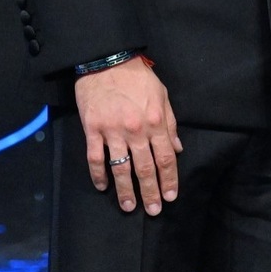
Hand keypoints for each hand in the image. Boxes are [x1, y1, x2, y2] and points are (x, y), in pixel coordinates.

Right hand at [74, 58, 181, 215]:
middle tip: (154, 210)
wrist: (108, 60)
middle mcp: (136, 130)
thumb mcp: (163, 96)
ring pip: (121, 168)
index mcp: (157, 122)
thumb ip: (171, 124)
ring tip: (129, 207)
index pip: (166, 158)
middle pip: (145, 168)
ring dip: (126, 190)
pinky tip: (102, 187)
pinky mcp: (92, 130)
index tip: (171, 196)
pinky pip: (95, 158)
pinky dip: (98, 176)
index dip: (169, 179)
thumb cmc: (138, 77)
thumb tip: (178, 149)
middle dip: (150, 192)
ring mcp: (113, 131)